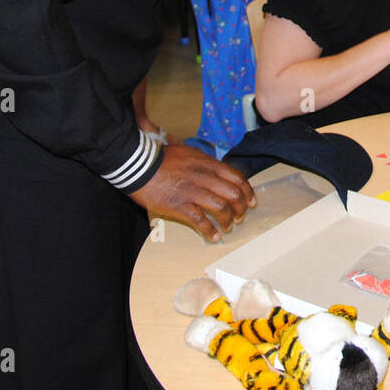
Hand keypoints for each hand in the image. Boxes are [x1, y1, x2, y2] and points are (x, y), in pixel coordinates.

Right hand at [130, 144, 254, 241]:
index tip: (251, 201)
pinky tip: (213, 236)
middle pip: (233, 194)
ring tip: (227, 227)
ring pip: (221, 208)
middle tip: (240, 217)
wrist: (138, 164)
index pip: (237, 178)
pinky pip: (200, 220)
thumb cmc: (161, 158)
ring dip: (228, 220)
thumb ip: (203, 162)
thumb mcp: (188, 152)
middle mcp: (204, 177)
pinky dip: (209, 230)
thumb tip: (214, 169)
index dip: (248, 191)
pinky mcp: (179, 205)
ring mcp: (192, 192)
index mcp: (208, 164)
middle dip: (241, 208)